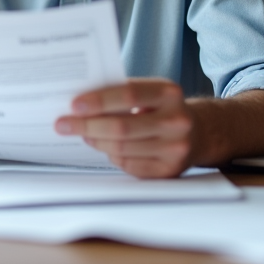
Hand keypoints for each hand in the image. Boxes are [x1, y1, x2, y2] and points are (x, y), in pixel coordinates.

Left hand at [54, 79, 193, 178]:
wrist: (199, 132)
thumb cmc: (163, 108)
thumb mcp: (151, 92)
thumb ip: (123, 93)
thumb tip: (81, 104)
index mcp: (170, 93)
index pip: (129, 94)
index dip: (99, 100)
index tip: (74, 104)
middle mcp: (176, 121)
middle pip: (121, 127)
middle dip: (87, 125)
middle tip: (63, 124)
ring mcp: (175, 149)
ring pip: (121, 148)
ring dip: (95, 140)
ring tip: (82, 132)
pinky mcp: (168, 171)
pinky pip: (128, 164)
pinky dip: (112, 155)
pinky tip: (105, 145)